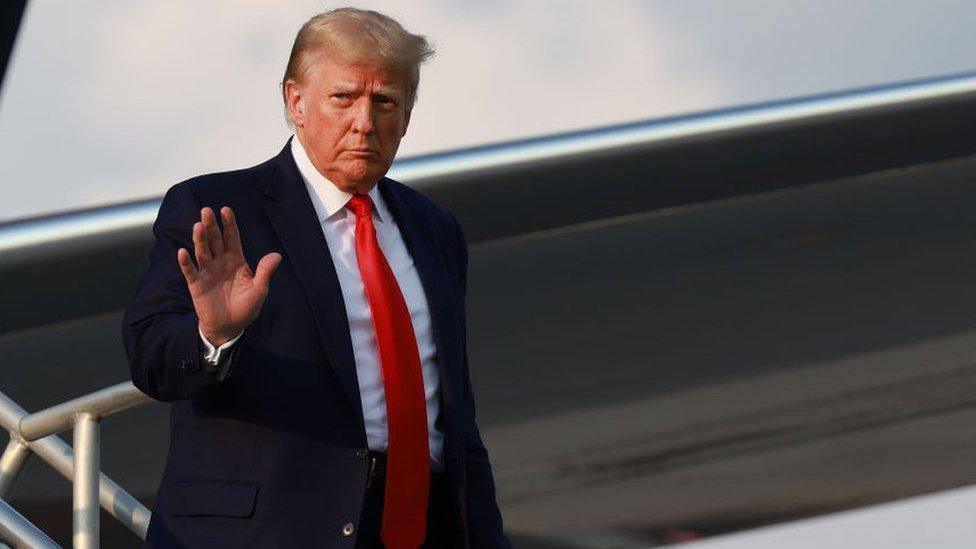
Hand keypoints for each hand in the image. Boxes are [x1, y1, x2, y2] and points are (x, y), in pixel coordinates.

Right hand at [177, 206, 281, 346]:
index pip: (232, 238)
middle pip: (215, 240)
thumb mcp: (259, 290)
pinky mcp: (196, 284)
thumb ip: (265, 272)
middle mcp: (220, 262)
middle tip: (207, 211)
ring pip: (202, 251)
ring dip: (199, 239)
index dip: (229, 224)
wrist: (229, 327)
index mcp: (236, 260)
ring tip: (198, 226)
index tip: (226, 209)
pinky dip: (186, 262)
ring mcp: (207, 272)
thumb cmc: (246, 307)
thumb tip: (277, 255)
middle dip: (212, 226)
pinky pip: (190, 271)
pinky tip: (183, 253)